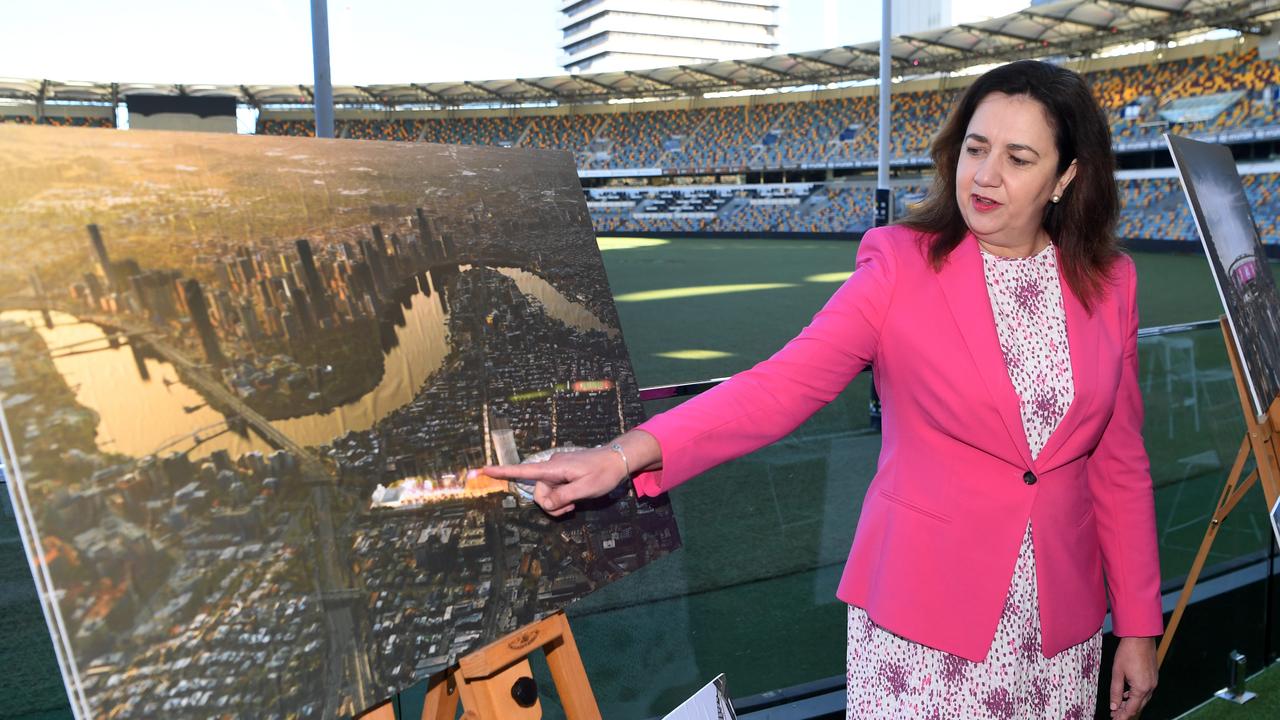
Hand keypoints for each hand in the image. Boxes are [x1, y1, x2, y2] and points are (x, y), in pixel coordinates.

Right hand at [481, 446, 629, 516]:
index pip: (523, 470)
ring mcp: (556, 470)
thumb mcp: (585, 489)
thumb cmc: (603, 473)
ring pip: (546, 493)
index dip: (503, 472)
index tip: (483, 470)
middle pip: (538, 492)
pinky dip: (561, 498)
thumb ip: (563, 496)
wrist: (618, 460)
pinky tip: (574, 498)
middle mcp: (551, 467)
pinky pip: (554, 490)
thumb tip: (546, 502)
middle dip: (550, 505)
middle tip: (570, 507)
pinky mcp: (562, 473)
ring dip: (557, 503)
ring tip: (574, 503)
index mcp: (554, 468)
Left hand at [1109, 636, 1157, 718]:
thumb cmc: (1128, 652)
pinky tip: (1127, 695)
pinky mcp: (1153, 677)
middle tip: (1115, 715)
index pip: (1132, 709)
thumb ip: (1116, 691)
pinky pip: (1145, 691)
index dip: (1122, 716)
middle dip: (1127, 712)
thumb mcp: (1117, 673)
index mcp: (1141, 688)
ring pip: (1143, 700)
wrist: (1140, 637)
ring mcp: (1153, 682)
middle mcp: (1150, 687)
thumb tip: (1114, 706)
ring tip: (1119, 707)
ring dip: (1131, 704)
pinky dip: (1136, 696)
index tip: (1114, 718)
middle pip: (1139, 706)